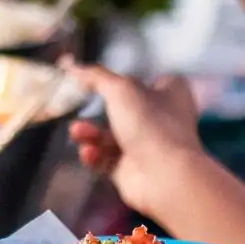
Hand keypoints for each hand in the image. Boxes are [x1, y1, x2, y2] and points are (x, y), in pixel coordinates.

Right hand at [65, 62, 219, 224]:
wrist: (165, 176)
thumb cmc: (151, 124)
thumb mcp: (120, 88)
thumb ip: (96, 77)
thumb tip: (74, 67)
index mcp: (171, 93)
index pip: (149, 79)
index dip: (127, 79)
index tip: (98, 79)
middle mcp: (162, 119)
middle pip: (123, 110)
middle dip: (96, 112)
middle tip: (78, 110)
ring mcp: (147, 147)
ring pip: (110, 137)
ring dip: (90, 135)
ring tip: (77, 133)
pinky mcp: (133, 171)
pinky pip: (107, 160)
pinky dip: (95, 156)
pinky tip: (88, 153)